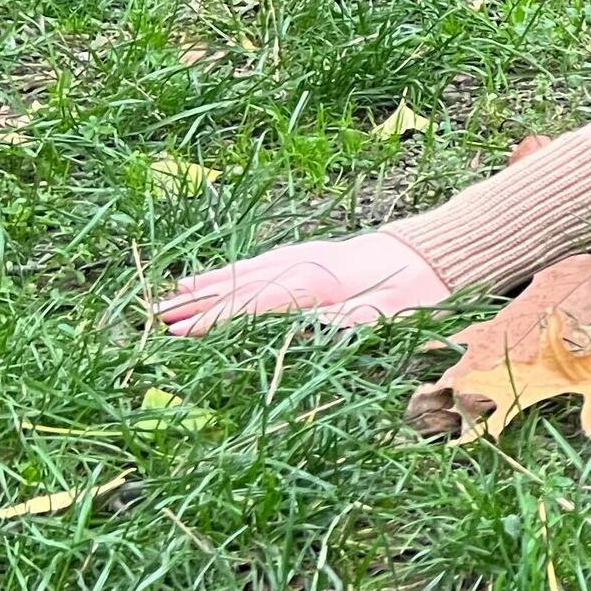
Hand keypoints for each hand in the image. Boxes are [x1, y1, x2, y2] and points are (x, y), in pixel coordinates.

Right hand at [154, 231, 450, 333]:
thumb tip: (302, 334)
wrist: (437, 255)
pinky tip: (206, 276)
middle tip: (153, 321)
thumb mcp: (388, 318)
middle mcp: (301, 266)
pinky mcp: (306, 254)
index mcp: (316, 285)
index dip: (215, 320)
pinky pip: (257, 262)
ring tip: (168, 297)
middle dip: (196, 304)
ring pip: (243, 271)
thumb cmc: (417, 295)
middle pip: (238, 286)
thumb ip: (343, 326)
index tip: (178, 335)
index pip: (253, 304)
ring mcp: (302, 256)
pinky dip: (227, 270)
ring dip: (205, 286)